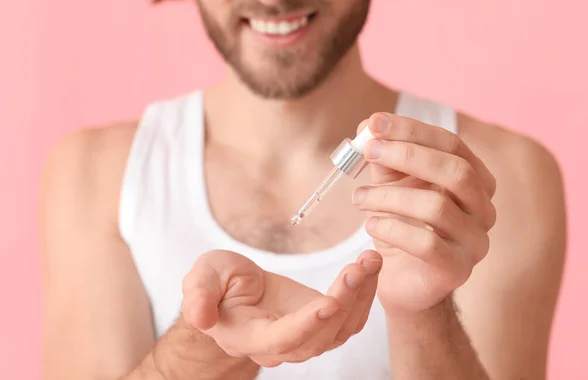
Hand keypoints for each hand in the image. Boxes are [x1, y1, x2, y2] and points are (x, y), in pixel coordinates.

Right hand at [181, 249, 381, 367]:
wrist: (235, 288)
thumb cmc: (219, 282)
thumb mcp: (202, 277)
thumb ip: (198, 295)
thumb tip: (200, 317)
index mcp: (250, 337)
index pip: (282, 339)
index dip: (306, 325)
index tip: (328, 302)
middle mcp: (282, 345)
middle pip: (320, 336)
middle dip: (344, 301)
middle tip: (359, 266)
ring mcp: (305, 335)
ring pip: (341, 328)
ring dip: (361, 295)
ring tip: (370, 260)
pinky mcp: (322, 321)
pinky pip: (350, 317)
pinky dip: (364, 294)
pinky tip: (369, 267)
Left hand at [352, 113, 496, 314]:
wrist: (402, 279)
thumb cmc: (401, 225)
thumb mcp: (391, 184)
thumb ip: (384, 157)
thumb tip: (368, 125)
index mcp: (475, 180)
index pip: (451, 144)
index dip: (412, 130)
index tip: (375, 124)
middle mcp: (483, 209)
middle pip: (455, 171)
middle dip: (407, 155)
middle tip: (369, 152)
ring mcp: (475, 241)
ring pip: (436, 207)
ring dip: (389, 196)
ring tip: (359, 197)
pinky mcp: (457, 270)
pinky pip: (427, 243)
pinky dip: (393, 229)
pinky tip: (371, 224)